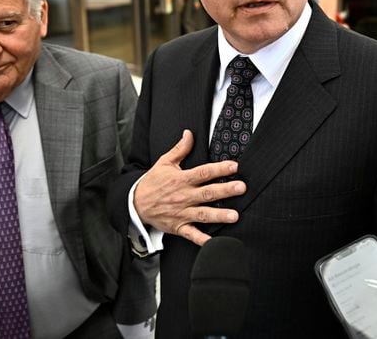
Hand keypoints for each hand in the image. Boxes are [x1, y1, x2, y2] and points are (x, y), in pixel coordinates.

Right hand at [133, 129, 245, 245]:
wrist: (135, 204)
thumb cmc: (153, 182)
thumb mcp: (164, 162)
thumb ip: (180, 149)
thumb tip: (189, 133)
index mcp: (181, 179)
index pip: (203, 172)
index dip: (219, 169)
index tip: (234, 166)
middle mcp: (183, 196)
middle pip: (207, 193)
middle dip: (225, 191)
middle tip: (241, 188)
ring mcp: (182, 213)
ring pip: (203, 214)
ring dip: (219, 216)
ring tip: (234, 216)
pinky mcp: (179, 227)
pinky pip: (192, 235)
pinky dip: (202, 240)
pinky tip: (214, 242)